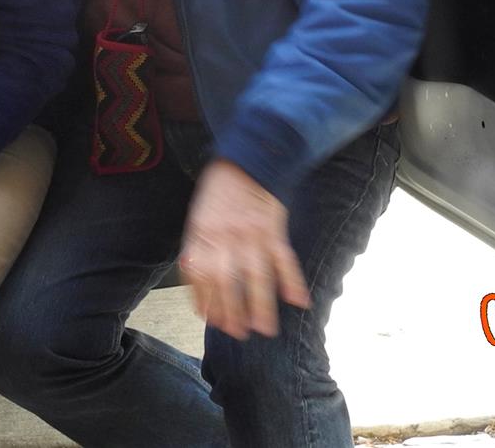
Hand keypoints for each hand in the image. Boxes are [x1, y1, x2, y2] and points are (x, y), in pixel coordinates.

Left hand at [178, 160, 311, 339]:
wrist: (245, 161)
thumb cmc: (218, 193)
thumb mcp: (198, 217)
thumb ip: (197, 246)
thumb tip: (195, 278)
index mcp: (201, 232)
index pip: (199, 274)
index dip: (204, 299)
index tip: (212, 320)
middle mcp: (224, 235)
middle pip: (227, 280)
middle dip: (232, 310)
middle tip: (238, 333)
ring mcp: (251, 233)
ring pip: (256, 275)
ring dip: (261, 305)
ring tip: (265, 329)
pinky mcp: (273, 229)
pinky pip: (284, 259)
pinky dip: (293, 281)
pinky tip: (299, 301)